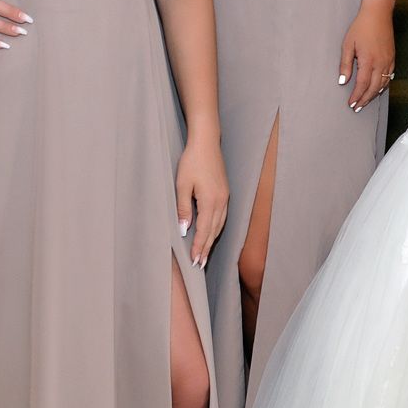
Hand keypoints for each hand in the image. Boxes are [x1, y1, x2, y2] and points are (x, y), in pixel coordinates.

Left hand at [176, 136, 227, 267]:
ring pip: (220, 225)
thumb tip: (184, 229)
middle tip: (200, 264)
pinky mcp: (225, 193)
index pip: (204, 230)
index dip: (199, 246)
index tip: (194, 261)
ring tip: (205, 253)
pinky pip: (222, 216)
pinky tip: (212, 233)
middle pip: (214, 231)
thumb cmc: (192, 161)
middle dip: (206, 248)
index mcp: (210, 201)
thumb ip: (183, 208)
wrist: (206, 142)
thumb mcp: (182, 185)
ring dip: (212, 240)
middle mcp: (221, 201)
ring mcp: (225, 197)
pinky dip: (216, 228)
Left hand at [339, 4, 395, 111]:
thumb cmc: (361, 27)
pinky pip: (389, 76)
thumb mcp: (348, 44)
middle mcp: (381, 63)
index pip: (362, 85)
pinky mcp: (392, 58)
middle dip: (365, 99)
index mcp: (368, 60)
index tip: (351, 104)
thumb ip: (345, 64)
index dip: (357, 96)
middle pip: (374, 88)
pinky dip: (383, 85)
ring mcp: (388, 61)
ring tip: (365, 101)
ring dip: (374, 94)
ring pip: (383, 84)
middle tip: (357, 107)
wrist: (378, 14)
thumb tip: (343, 81)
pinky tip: (377, 89)